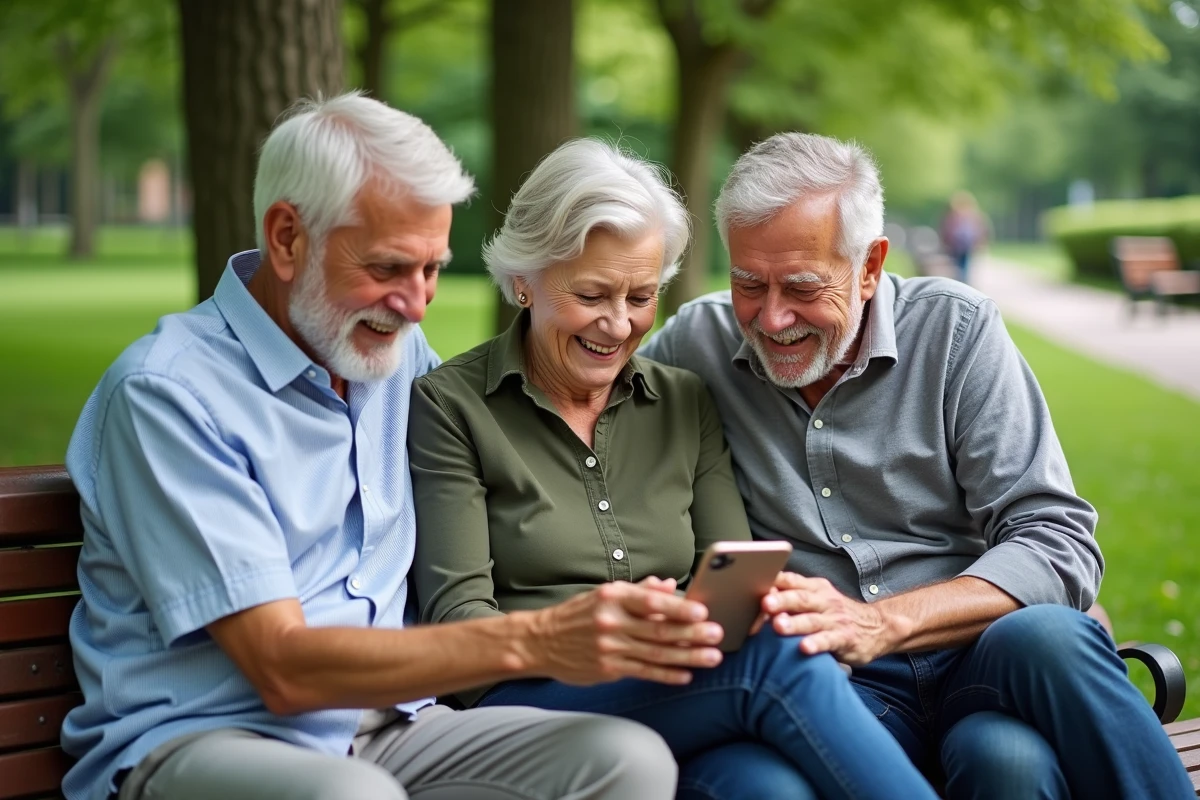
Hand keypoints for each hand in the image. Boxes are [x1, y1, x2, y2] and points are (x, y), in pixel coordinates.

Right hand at [526, 580, 724, 685]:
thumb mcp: (604, 594)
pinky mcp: (608, 669)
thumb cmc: (577, 615)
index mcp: (612, 597)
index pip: (651, 602)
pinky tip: (685, 675)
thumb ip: (639, 591)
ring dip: (687, 656)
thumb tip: (669, 585)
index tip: (702, 611)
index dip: (679, 608)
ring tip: (711, 657)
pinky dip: (666, 674)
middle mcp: (611, 621)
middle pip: (658, 630)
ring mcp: (609, 647)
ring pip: (656, 653)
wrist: (541, 641)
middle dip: (692, 633)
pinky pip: (643, 672)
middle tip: (717, 634)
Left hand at [762, 573, 904, 664]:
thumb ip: (792, 596)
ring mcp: (835, 620)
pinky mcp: (846, 639)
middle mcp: (824, 601)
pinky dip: (817, 644)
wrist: (878, 626)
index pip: (790, 581)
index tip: (750, 587)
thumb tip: (756, 598)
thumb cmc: (836, 614)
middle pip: (800, 598)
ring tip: (778, 626)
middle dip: (781, 601)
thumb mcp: (817, 598)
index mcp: (814, 588)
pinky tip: (804, 648)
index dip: (771, 584)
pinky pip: (829, 640)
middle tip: (764, 604)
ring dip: (794, 623)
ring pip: (812, 620)